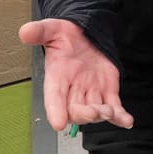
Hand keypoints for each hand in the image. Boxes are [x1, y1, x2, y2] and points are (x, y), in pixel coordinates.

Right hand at [18, 18, 132, 131]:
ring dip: (101, 115)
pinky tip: (126, 121)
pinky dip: (120, 116)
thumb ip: (40, 31)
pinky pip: (114, 107)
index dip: (55, 111)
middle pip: (75, 110)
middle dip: (83, 115)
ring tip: (109, 112)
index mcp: (58, 77)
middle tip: (93, 112)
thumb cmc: (66, 36)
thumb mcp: (53, 29)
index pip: (54, 97)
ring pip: (94, 111)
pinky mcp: (107, 91)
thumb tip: (25, 31)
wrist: (85, 34)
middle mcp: (73, 89)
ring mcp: (91, 92)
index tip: (58, 124)